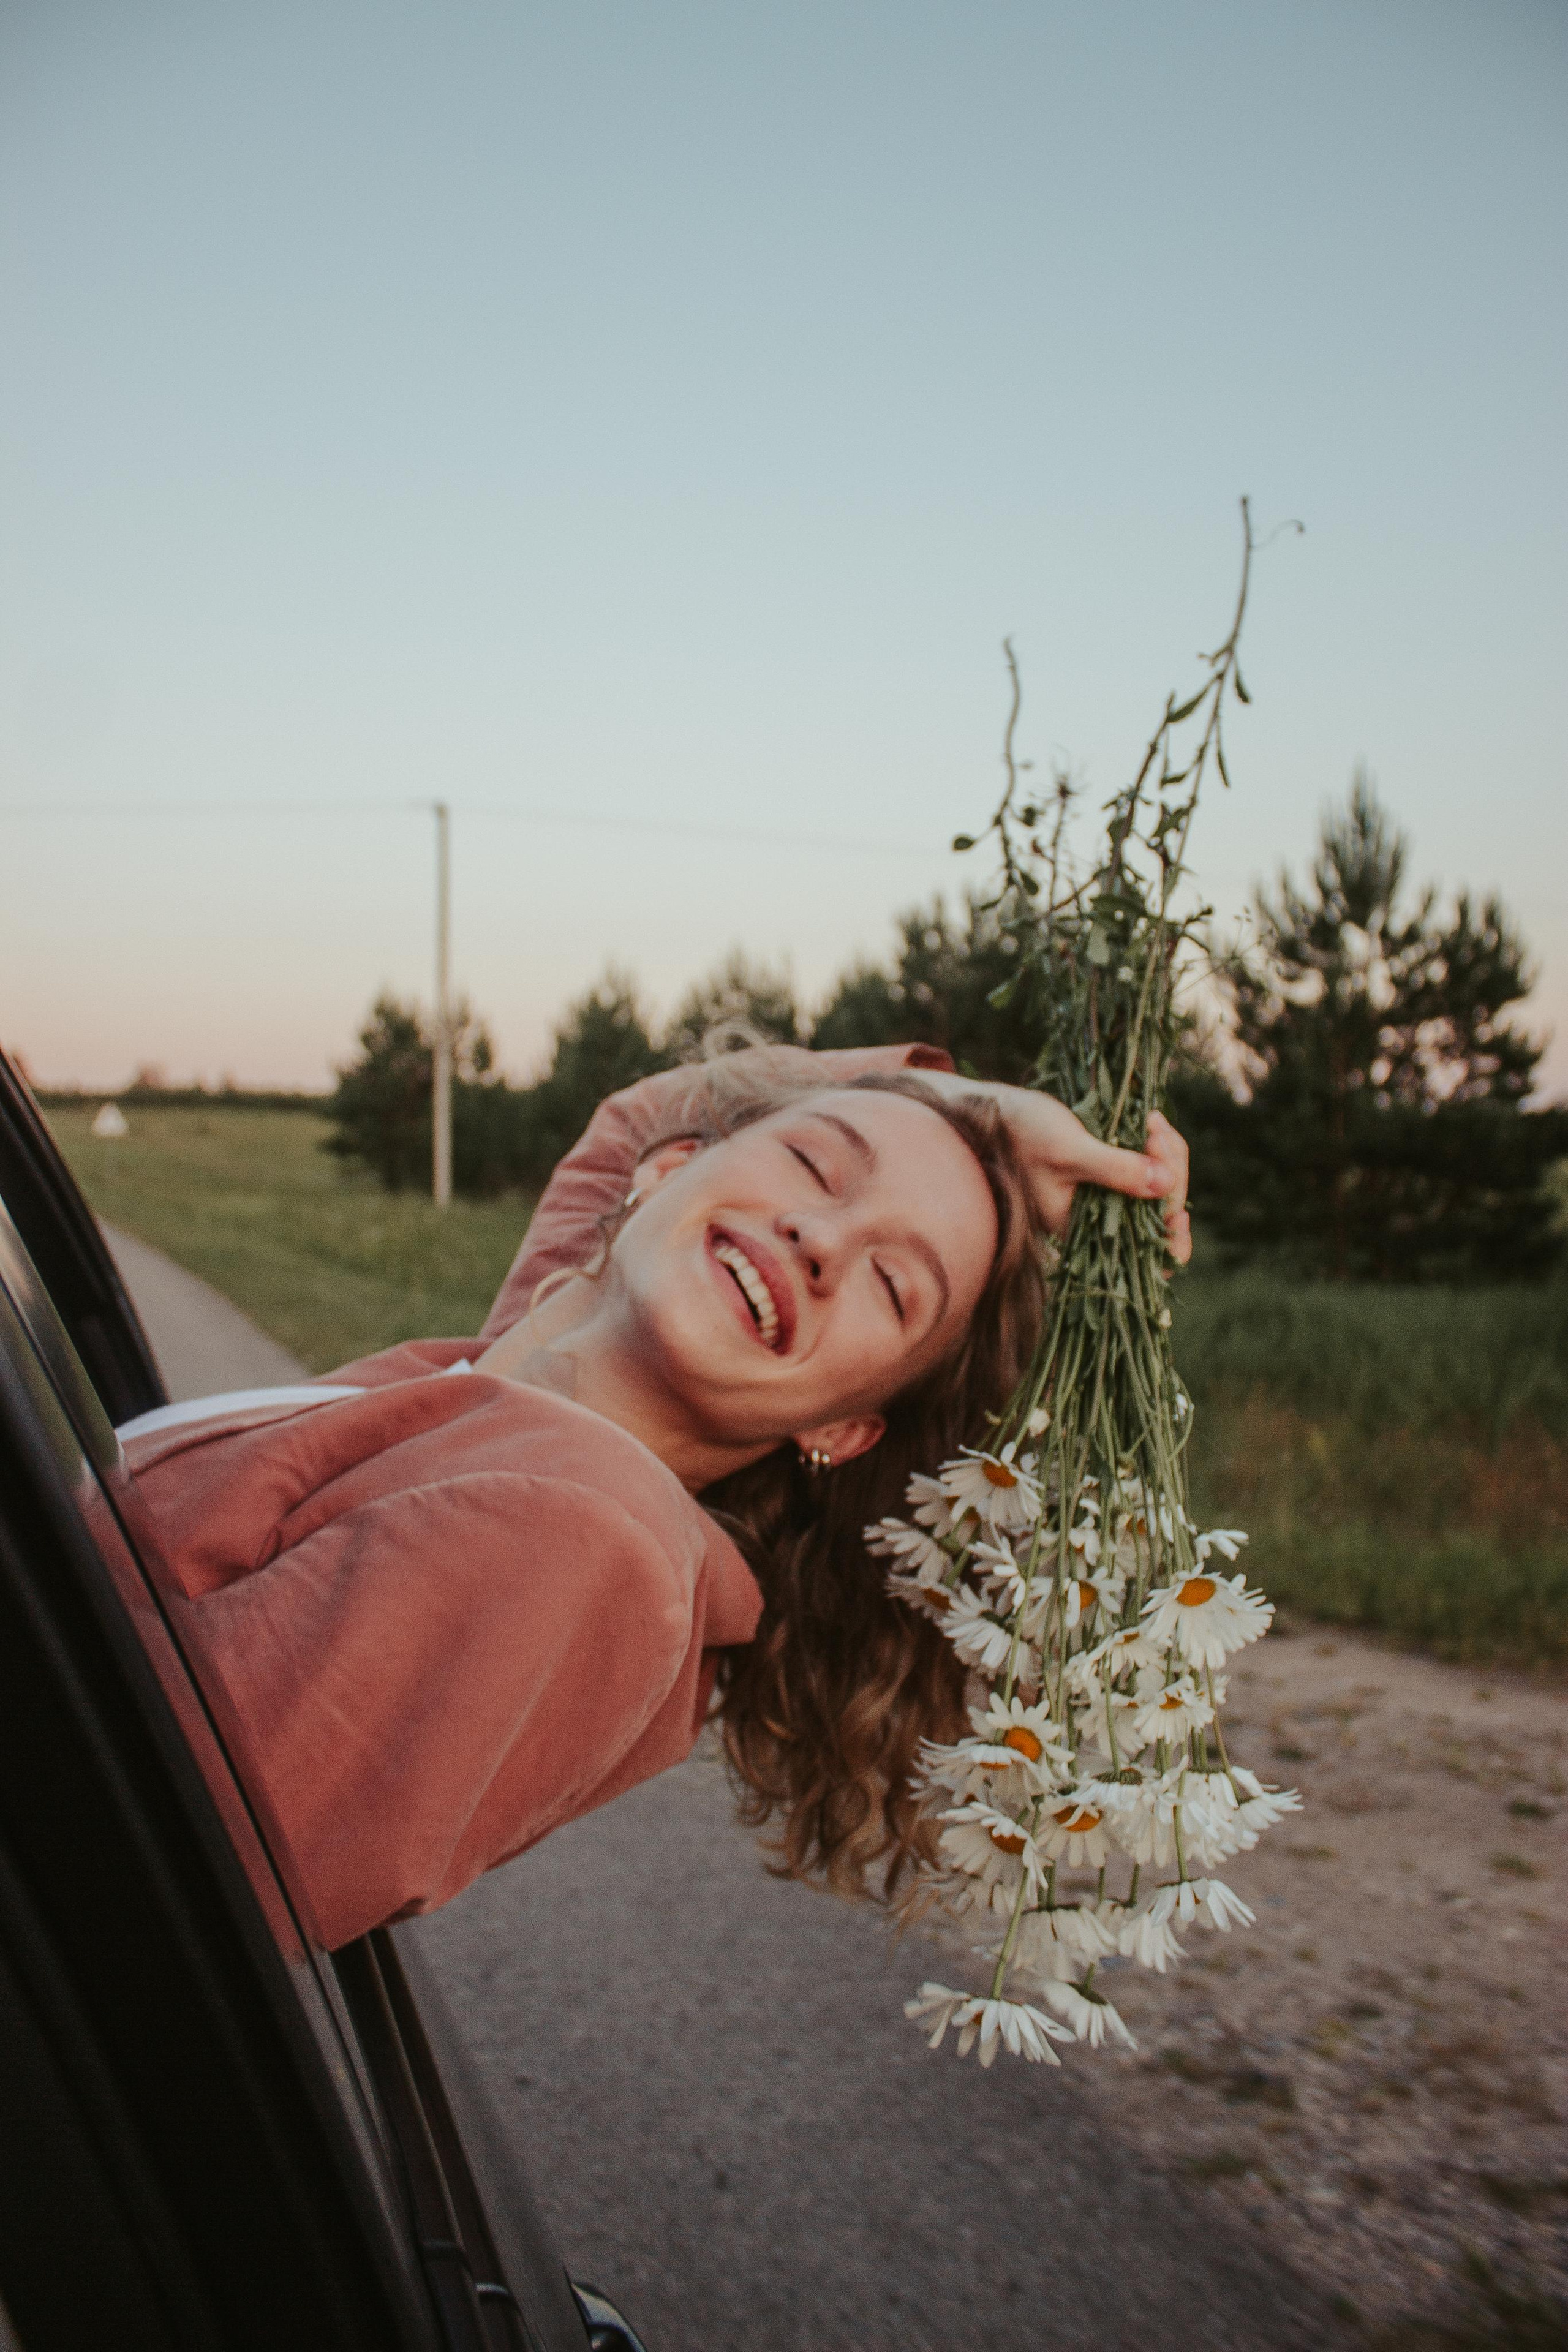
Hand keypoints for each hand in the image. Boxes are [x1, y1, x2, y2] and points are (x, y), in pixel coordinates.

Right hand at [922, 1075, 1190, 1264]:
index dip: (1173, 1240)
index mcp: (1088, 1233)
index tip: (1179, 1209)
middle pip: (1164, 1213)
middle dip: (1172, 1170)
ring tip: (1153, 1122)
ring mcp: (1108, 1197)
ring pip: (1163, 1187)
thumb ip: (1115, 1170)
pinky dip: (1158, 1147)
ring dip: (1167, 1154)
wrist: (993, 1114)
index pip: (1148, 1257)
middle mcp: (1102, 1222)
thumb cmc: (1019, 1136)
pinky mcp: (1110, 1174)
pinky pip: (1152, 1167)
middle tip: (1156, 1130)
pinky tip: (1151, 1124)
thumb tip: (1166, 1185)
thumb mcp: (1067, 1151)